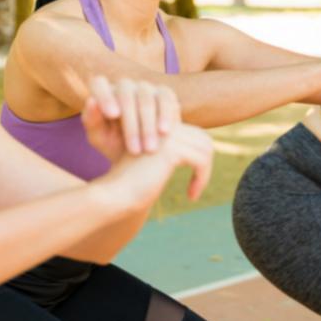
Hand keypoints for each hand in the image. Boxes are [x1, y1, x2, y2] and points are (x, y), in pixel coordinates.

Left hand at [80, 75, 179, 160]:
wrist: (141, 156)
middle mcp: (124, 86)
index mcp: (103, 93)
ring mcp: (145, 88)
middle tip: (134, 150)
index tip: (112, 115)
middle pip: (126, 95)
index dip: (105, 96)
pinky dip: (165, 115)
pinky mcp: (164, 94)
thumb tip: (92, 101)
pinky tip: (164, 132)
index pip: (99, 84)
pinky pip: (166, 98)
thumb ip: (92, 121)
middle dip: (131, 124)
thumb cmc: (114, 146)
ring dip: (148, 124)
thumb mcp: (99, 139)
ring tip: (149, 149)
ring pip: (146, 97)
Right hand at [96, 122, 214, 210]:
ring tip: (192, 192)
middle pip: (203, 139)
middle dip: (205, 164)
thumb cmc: (132, 183)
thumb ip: (174, 153)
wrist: (115, 193)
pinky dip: (201, 179)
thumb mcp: (156, 164)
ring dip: (204, 173)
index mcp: (159, 124)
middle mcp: (163, 124)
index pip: (195, 134)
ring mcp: (166, 135)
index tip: (192, 179)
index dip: (199, 156)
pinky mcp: (170, 148)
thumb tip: (206, 150)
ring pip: (205, 149)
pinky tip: (191, 195)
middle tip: (196, 187)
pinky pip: (201, 161)